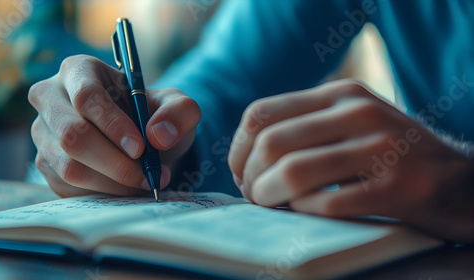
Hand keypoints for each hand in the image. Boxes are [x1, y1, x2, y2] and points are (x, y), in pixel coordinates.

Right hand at [29, 55, 200, 196]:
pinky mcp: (45, 164)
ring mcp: (43, 133)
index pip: (87, 96)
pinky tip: (125, 188)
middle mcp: (51, 98)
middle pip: (72, 135)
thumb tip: (158, 135)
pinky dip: (102, 193)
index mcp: (79, 70)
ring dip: (112, 182)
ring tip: (143, 182)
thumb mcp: (178, 108)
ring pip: (69, 166)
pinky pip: (68, 187)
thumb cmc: (154, 117)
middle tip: (148, 176)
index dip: (113, 125)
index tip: (141, 148)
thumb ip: (180, 113)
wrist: (143, 142)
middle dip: (115, 162)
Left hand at [229, 80, 473, 242]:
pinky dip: (305, 211)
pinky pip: (326, 203)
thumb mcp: (351, 121)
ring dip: (269, 196)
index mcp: (340, 94)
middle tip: (254, 194)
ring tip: (271, 204)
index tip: (240, 171)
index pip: (261, 113)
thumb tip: (244, 153)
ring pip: (293, 173)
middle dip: (249, 177)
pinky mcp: (395, 188)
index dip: (237, 149)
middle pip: (270, 144)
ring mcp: (379, 149)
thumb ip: (304, 125)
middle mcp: (358, 114)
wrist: (460, 179)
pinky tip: (308, 211)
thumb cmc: (391, 153)